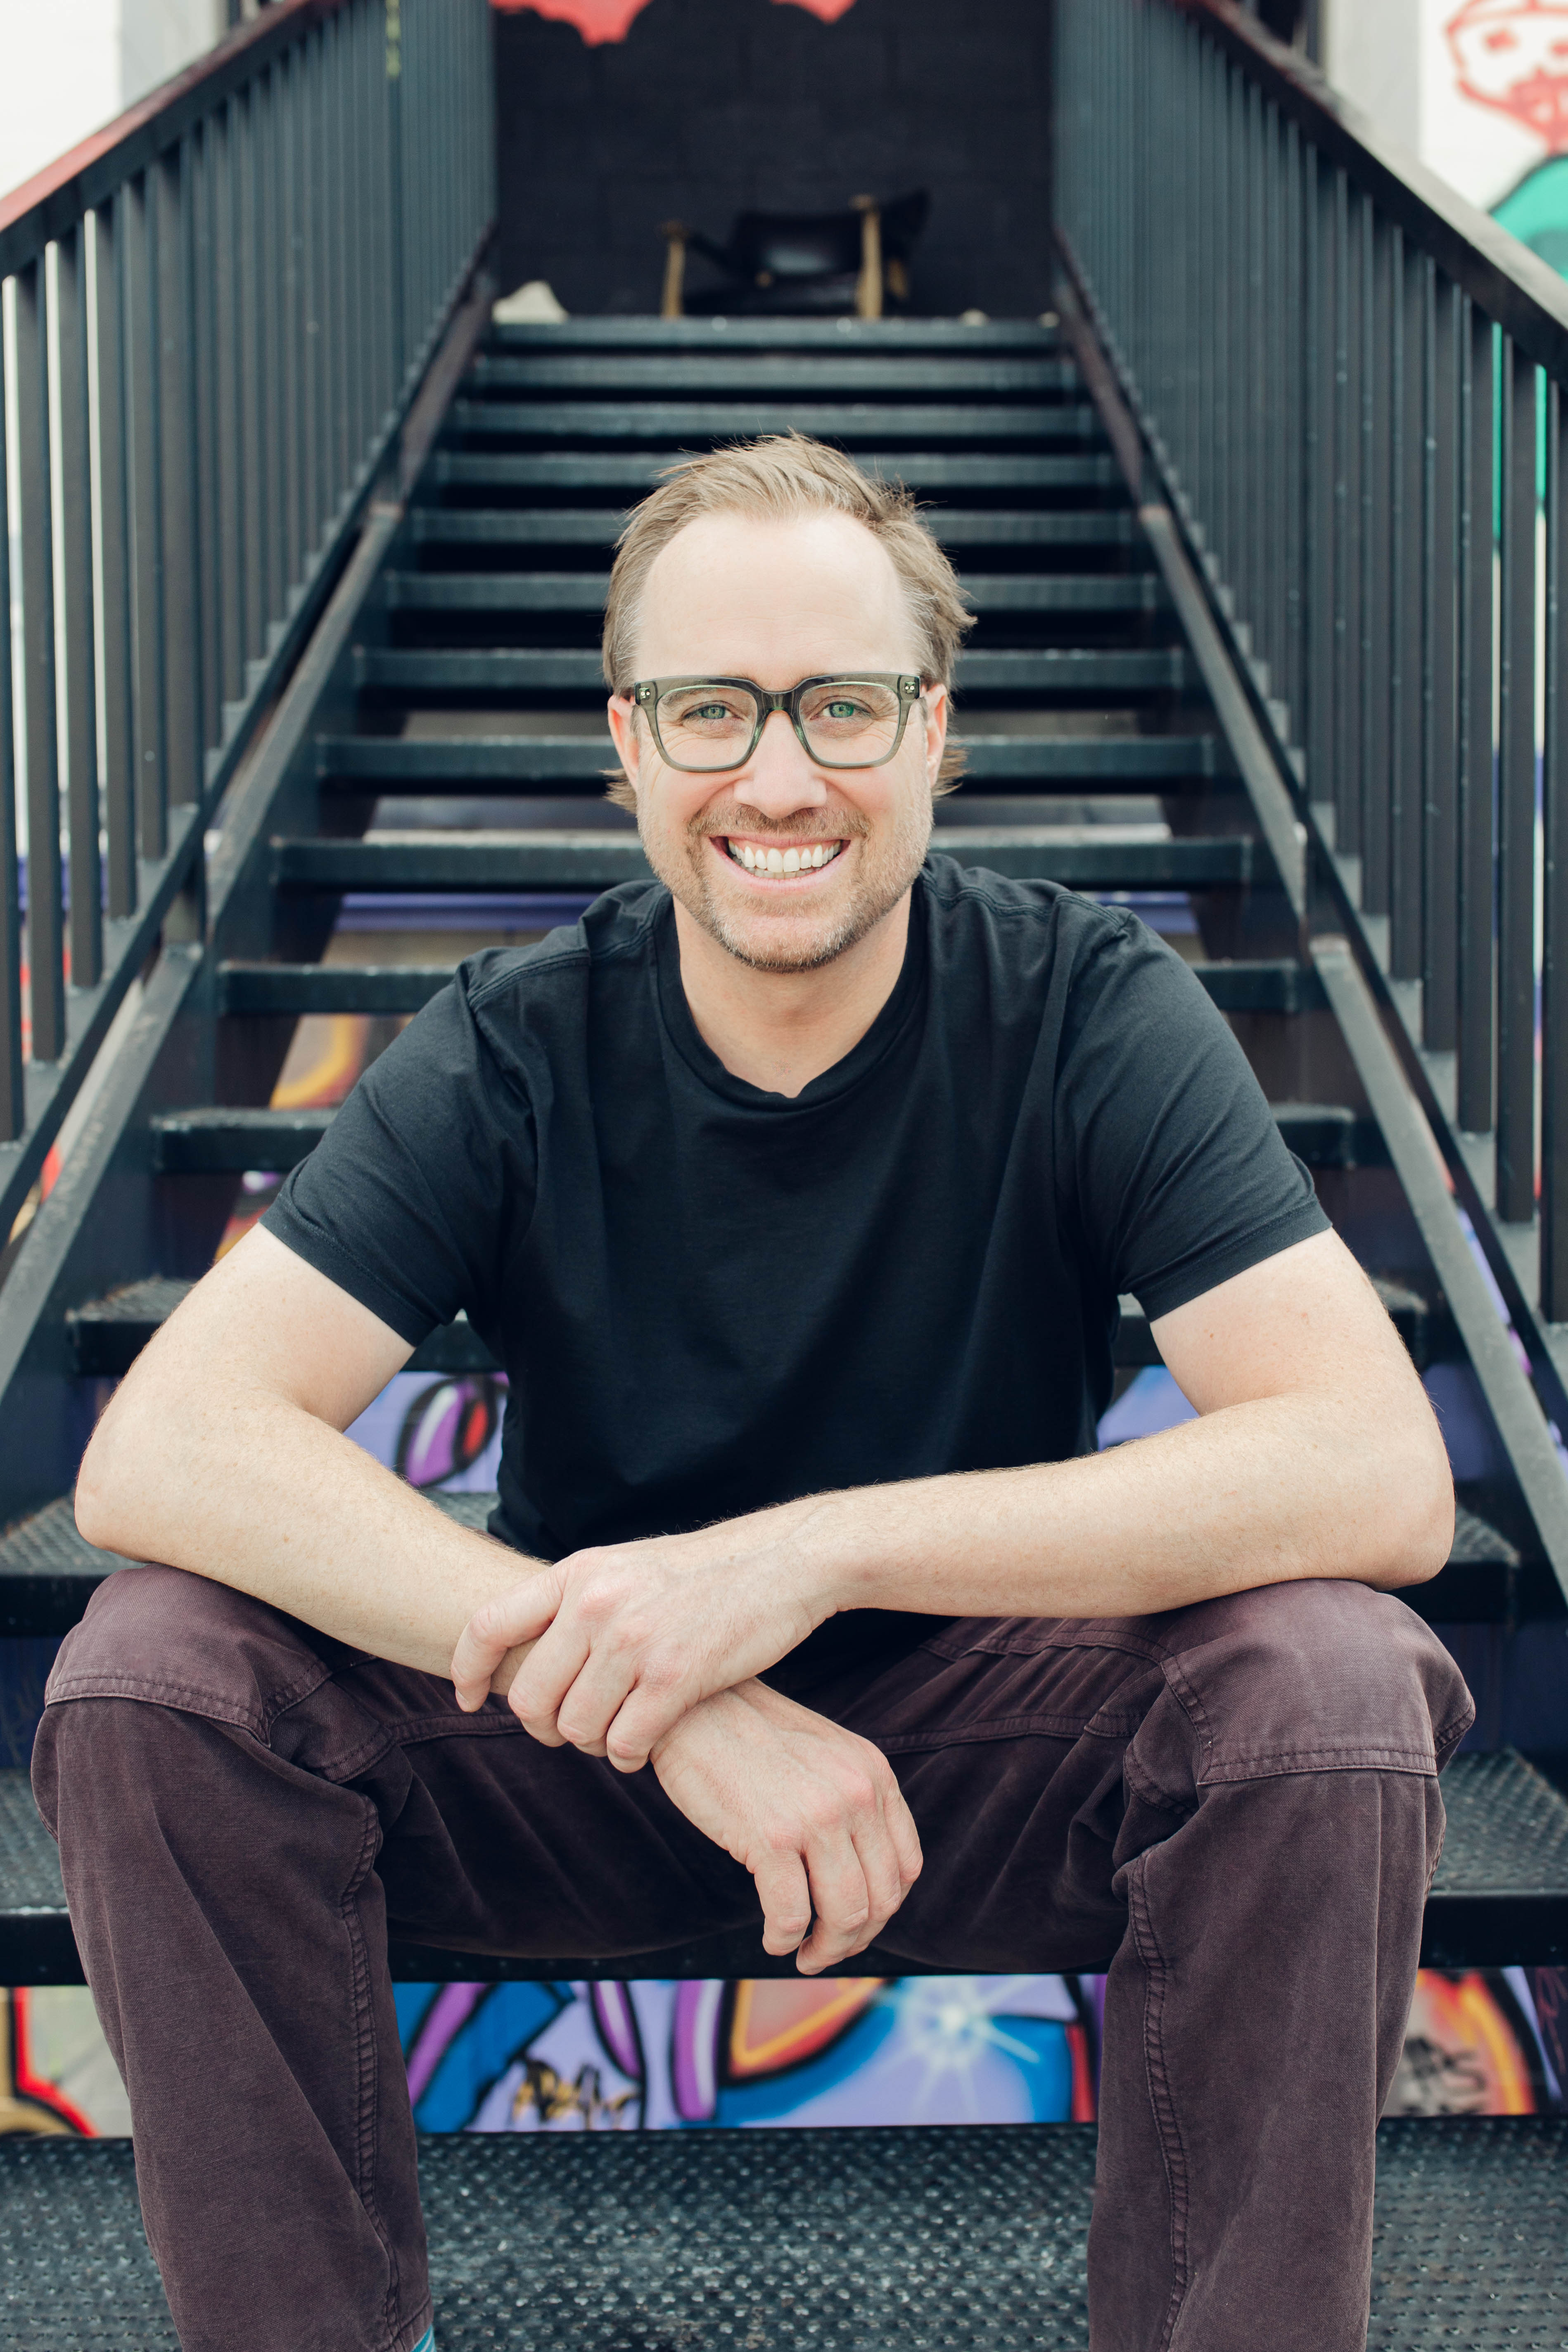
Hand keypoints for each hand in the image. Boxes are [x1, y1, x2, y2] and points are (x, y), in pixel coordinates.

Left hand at [449, 1503, 838, 1768]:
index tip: (468, 1700)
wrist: (779, 1562)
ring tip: (615, 1734)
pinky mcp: (674, 1677)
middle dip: (544, 1728)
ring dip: (590, 1745)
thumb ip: (577, 1601)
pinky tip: (644, 1744)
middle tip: (571, 1730)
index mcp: (577, 1573)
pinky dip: (628, 1756)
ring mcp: (634, 1640)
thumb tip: (528, 1649)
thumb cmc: (700, 1573)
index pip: (487, 1626)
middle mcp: (595, 1604)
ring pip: (574, 1729)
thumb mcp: (623, 1566)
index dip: (467, 1672)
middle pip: (529, 1697)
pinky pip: (623, 1744)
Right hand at [651, 1679, 922, 1973]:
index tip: (856, 1925)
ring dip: (825, 1950)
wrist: (692, 1707)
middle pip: (881, 1898)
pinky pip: (791, 1915)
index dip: (884, 1909)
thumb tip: (859, 1878)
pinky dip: (783, 1939)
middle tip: (825, 1952)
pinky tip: (772, 1939)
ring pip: (845, 1914)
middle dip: (855, 1939)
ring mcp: (817, 1816)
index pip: (906, 1866)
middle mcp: (856, 1794)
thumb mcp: (824, 1757)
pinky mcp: (771, 1836)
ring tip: (801, 1953)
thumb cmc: (750, 1737)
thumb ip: (850, 1803)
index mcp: (873, 1774)